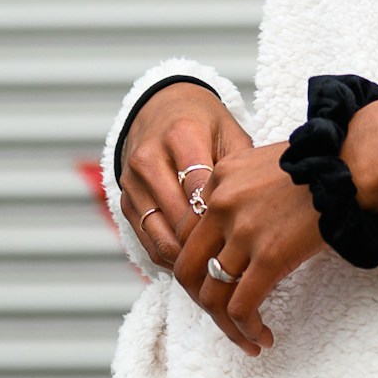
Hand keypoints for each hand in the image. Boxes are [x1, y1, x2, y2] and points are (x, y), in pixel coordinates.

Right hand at [116, 84, 250, 274]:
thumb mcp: (229, 131)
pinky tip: (195, 259)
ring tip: (216, 268)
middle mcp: (149, 158)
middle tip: (236, 262)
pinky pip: (147, 241)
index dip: (222, 218)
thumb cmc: (203, 123)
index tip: (244, 237)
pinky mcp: (124, 202)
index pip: (200, 189)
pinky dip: (171, 256)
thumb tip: (253, 210)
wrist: (159, 108)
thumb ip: (241, 166)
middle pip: (179, 218)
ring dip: (188, 258)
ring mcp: (132, 183)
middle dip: (208, 244)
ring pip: (160, 236)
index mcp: (180, 135)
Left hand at [173, 140, 325, 352]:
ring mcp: (244, 230)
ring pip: (213, 295)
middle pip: (189, 268)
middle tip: (222, 317)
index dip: (197, 268)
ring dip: (227, 326)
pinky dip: (246, 329)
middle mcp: (222, 203)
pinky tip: (262, 338)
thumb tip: (234, 233)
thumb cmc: (319, 165)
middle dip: (202, 301)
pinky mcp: (270, 255)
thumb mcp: (262, 164)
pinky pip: (242, 306)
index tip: (216, 284)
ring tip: (246, 338)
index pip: (186, 235)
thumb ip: (240, 192)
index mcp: (218, 179)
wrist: (352, 165)